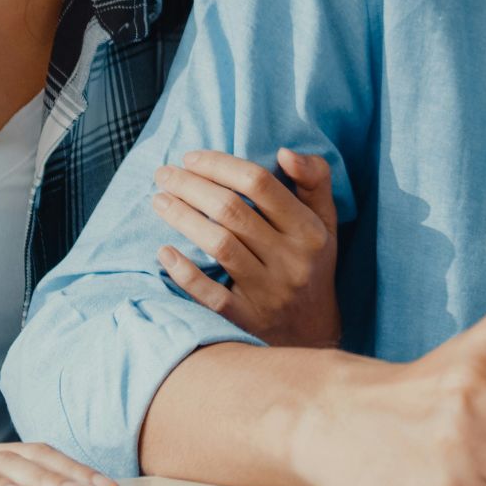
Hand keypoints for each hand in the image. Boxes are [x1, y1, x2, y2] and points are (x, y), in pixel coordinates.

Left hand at [152, 148, 340, 347]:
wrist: (314, 333)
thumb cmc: (311, 264)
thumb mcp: (325, 220)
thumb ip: (314, 179)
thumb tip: (284, 152)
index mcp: (309, 230)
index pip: (260, 184)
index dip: (220, 165)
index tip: (191, 157)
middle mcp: (290, 259)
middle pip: (232, 211)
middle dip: (192, 186)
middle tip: (164, 174)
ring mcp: (269, 292)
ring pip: (219, 246)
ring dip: (183, 218)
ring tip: (159, 201)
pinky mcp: (247, 320)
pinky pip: (212, 295)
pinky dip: (185, 273)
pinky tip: (164, 252)